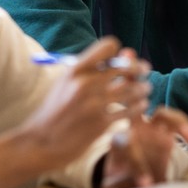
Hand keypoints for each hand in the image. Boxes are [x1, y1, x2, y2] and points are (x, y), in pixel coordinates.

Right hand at [21, 38, 150, 164]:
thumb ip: (93, 68)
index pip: (109, 46)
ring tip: (145, 89)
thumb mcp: (67, 82)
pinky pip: (130, 110)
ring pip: (132, 89)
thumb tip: (128, 53)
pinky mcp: (101, 124)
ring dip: (143, 88)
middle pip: (127, 67)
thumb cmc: (57, 109)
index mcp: (75, 69)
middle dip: (139, 69)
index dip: (120, 52)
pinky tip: (140, 106)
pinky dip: (139, 106)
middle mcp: (85, 83)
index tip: (123, 61)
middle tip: (144, 72)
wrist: (42, 141)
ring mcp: (93, 104)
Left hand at [100, 107, 187, 187]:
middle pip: (137, 116)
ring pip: (162, 114)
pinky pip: (176, 121)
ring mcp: (150, 128)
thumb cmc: (119, 178)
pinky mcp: (165, 131)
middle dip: (155, 123)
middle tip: (166, 145)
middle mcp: (132, 130)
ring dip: (177, 121)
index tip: (146, 184)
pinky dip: (185, 125)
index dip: (137, 165)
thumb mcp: (113, 186)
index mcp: (117, 143)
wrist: (126, 171)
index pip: (124, 146)